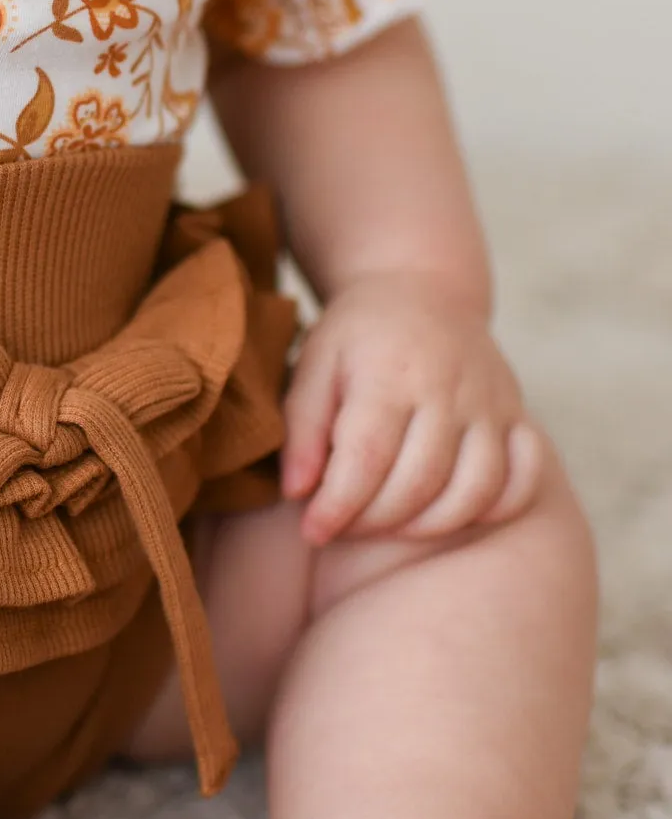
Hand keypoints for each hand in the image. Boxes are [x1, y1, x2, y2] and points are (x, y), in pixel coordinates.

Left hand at [282, 271, 545, 546]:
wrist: (422, 288)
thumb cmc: (357, 335)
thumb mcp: (314, 365)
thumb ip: (303, 429)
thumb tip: (297, 493)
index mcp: (390, 373)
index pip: (367, 459)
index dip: (337, 506)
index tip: (312, 531)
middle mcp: (449, 389)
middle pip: (418, 482)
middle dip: (374, 521)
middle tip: (342, 525)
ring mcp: (491, 404)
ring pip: (473, 490)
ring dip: (426, 526)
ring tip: (386, 524)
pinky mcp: (517, 416)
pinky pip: (520, 480)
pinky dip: (490, 510)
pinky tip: (448, 512)